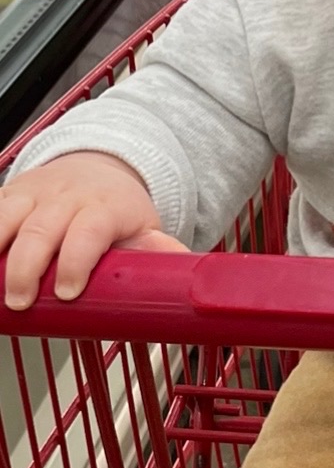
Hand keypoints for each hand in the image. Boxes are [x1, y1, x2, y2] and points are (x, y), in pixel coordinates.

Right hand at [0, 153, 183, 307]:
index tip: (66, 293)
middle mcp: (64, 198)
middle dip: (26, 269)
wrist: (98, 165)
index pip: (88, 233)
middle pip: (40, 231)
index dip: (75, 263)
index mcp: (104, 207)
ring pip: (5, 218)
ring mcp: (32, 194)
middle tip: (21, 301)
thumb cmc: (118, 206)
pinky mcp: (7, 195)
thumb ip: (156, 249)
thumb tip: (181, 275)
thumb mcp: (144, 225)